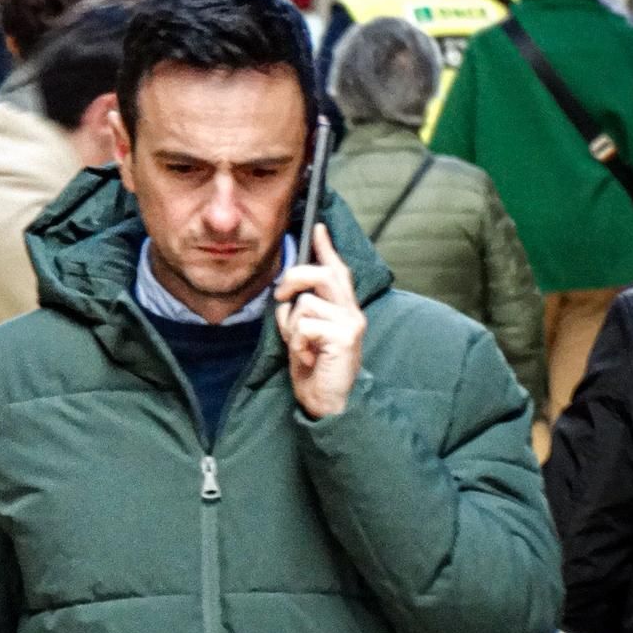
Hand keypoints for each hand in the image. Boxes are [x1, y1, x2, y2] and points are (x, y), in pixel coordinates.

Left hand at [273, 224, 365, 418]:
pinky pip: (305, 325)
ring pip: (305, 304)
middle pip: (321, 274)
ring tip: (302, 347)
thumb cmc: (315, 370)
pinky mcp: (343, 338)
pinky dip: (297, 342)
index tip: (317, 227)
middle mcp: (352, 312)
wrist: (328, 404)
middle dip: (294, 278)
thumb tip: (287, 293)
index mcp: (344, 309)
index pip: (337, 271)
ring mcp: (350, 324)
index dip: (326, 248)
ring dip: (292, 327)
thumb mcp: (304, 335)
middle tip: (281, 295)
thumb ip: (301, 312)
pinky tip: (308, 358)